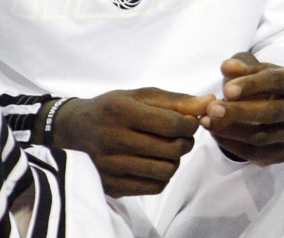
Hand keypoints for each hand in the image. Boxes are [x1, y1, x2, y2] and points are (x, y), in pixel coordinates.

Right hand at [51, 88, 211, 196]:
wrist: (73, 130)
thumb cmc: (114, 108)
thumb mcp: (140, 96)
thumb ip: (177, 100)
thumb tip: (210, 102)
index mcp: (121, 111)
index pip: (173, 123)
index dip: (191, 123)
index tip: (189, 122)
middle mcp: (112, 139)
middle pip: (172, 149)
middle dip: (185, 141)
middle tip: (180, 136)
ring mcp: (109, 166)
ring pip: (166, 171)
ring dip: (175, 160)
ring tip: (167, 149)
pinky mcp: (110, 185)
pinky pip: (153, 187)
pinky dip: (162, 177)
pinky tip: (155, 163)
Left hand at [201, 52, 283, 166]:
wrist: (269, 107)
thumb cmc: (259, 83)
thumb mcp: (250, 68)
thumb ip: (240, 65)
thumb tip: (228, 67)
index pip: (277, 81)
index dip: (251, 85)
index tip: (226, 90)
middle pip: (272, 112)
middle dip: (239, 111)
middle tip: (211, 109)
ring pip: (261, 136)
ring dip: (229, 130)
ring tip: (206, 121)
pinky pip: (256, 153)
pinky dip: (231, 145)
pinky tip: (215, 134)